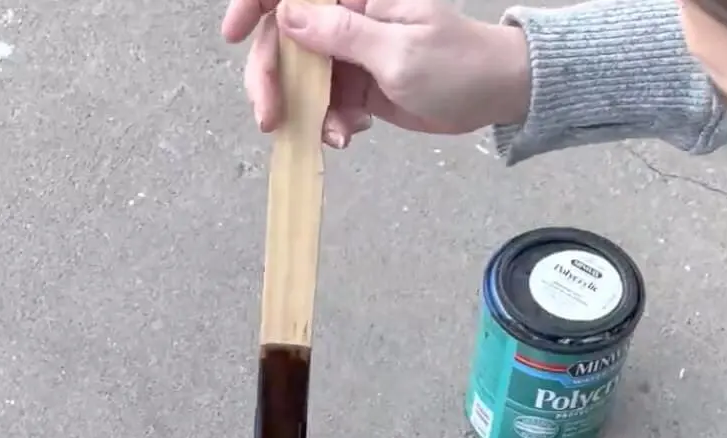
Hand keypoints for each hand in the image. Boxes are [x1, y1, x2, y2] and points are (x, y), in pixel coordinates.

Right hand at [221, 0, 530, 147]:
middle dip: (271, 78)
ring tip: (332, 134)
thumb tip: (286, 14)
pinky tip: (350, 134)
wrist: (492, 96)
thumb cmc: (457, 64)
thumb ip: (340, 33)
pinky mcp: (356, 82)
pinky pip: (324, 103)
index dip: (255, 4)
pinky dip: (329, 123)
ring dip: (305, 111)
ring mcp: (349, 51)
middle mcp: (347, 15)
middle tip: (269, 118)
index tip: (234, 34)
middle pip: (284, 38)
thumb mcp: (397, 51)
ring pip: (300, 77)